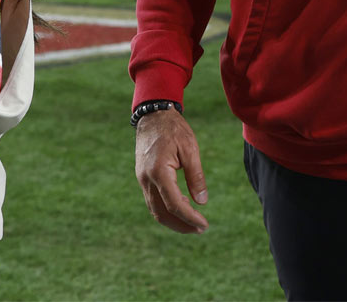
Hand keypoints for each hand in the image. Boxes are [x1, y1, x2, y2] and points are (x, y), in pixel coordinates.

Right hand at [134, 107, 209, 233]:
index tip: (204, 225)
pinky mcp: (143, 178)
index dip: (190, 218)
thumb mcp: (190, 149)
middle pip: (161, 213)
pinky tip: (180, 211)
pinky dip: (166, 211)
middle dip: (181, 225)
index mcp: (159, 172)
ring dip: (173, 221)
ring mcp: (142, 180)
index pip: (174, 205)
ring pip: (155, 210)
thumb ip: (196, 176)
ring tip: (192, 225)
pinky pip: (153, 201)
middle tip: (200, 229)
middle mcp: (147, 179)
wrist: (153, 116)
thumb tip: (202, 202)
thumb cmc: (174, 129)